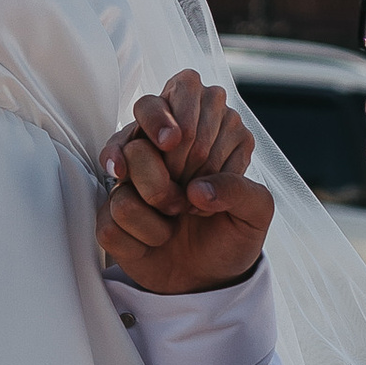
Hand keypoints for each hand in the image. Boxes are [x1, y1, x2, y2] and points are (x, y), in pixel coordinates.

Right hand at [97, 70, 273, 293]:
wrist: (207, 280)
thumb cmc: (232, 235)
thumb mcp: (256, 214)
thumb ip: (240, 192)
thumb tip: (196, 191)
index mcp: (200, 127)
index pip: (183, 84)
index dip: (180, 108)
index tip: (178, 140)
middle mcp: (159, 142)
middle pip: (146, 111)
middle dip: (174, 156)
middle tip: (189, 190)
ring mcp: (129, 175)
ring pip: (128, 158)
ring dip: (159, 195)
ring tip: (178, 216)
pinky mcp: (110, 212)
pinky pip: (115, 211)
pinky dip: (143, 231)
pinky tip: (156, 238)